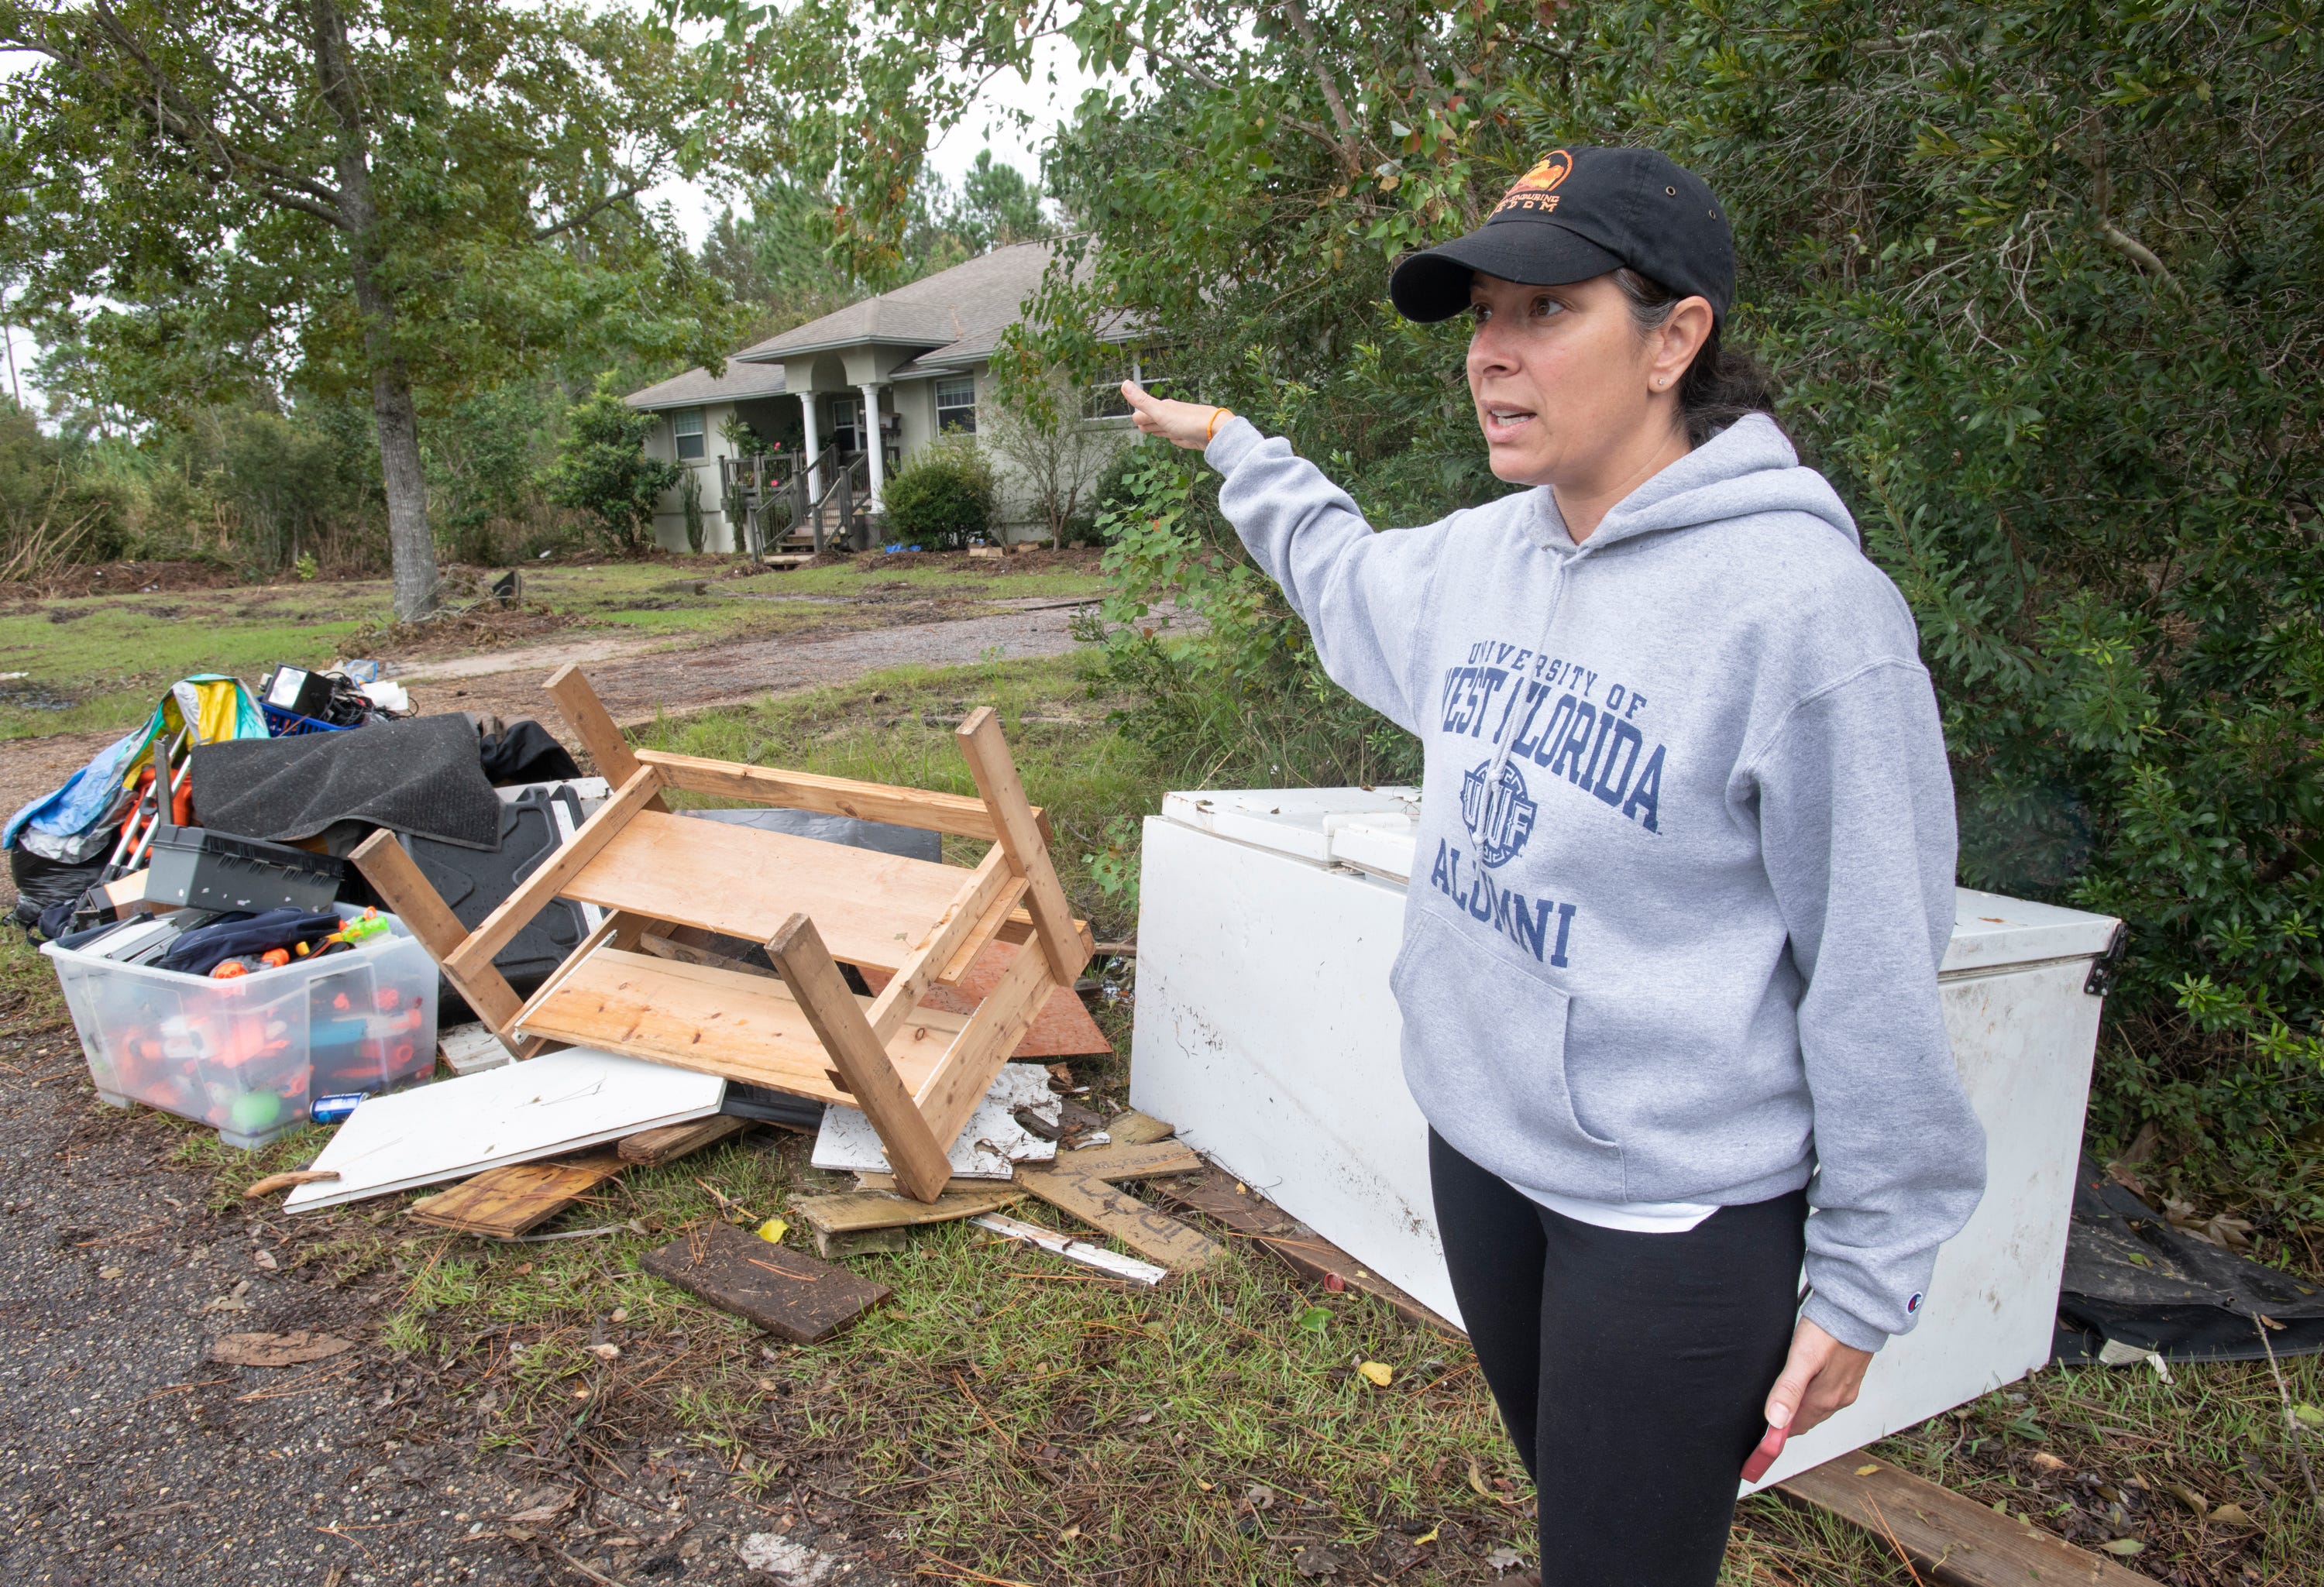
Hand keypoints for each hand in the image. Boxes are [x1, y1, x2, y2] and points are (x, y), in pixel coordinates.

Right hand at [1122, 380, 1227, 449]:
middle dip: (1150, 423)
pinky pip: (1182, 438)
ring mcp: (1185, 427)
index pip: (1149, 412)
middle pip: (1159, 420)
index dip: (1141, 417)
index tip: (1134, 419)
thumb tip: (1124, 383)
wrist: (1216, 430)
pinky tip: (1176, 439)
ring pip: (1170, 428)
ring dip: (1162, 430)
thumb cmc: (1188, 421)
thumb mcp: (1160, 412)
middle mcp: (1176, 416)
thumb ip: (1142, 401)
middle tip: (1141, 426)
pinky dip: (1176, 438)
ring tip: (1156, 432)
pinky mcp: (1194, 438)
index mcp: (1166, 409)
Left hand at [1763, 1317, 1872, 1439]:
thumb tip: (1776, 1421)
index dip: (1777, 1429)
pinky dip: (1812, 1393)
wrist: (1857, 1311)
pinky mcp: (1849, 1377)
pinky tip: (1805, 1378)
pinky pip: (1827, 1394)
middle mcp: (1838, 1400)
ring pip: (1816, 1406)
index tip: (1761, 1425)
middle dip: (1787, 1416)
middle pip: (1806, 1418)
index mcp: (1824, 1400)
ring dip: (1800, 1403)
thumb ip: (1789, 1390)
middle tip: (1768, 1402)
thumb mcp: (1801, 1358)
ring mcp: (1846, 1389)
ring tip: (1784, 1388)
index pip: (1796, 1428)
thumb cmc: (1829, 1331)